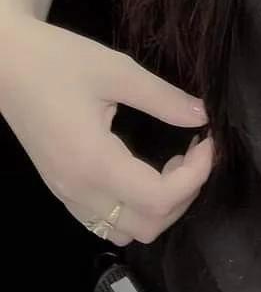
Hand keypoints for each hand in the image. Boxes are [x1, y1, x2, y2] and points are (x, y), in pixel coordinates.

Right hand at [0, 16, 213, 245]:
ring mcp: (67, 194)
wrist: (5, 62)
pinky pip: (105, 221)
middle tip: (195, 151)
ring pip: (126, 231)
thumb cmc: (56, 59)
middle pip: (148, 227)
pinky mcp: (61, 188)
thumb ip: (163, 97)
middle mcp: (78, 189)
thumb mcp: (116, 69)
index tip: (208, 140)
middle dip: (184, 194)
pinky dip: (135, 207)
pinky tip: (145, 169)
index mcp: (93, 162)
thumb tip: (203, 115)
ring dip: (160, 207)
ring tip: (172, 163)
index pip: (159, 199)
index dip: (196, 175)